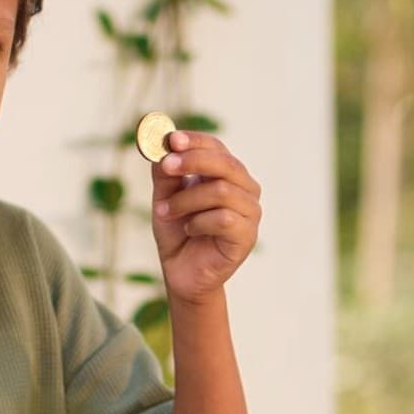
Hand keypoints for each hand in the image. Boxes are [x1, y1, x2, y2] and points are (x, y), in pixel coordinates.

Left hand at [149, 128, 260, 304]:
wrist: (181, 273)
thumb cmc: (177, 232)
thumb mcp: (165, 198)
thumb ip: (165, 174)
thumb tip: (163, 148)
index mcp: (226, 174)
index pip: (216, 148)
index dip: (195, 141)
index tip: (172, 139)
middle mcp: (244, 189)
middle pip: (226, 164)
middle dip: (192, 161)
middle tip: (167, 166)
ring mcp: (250, 212)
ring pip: (222, 191)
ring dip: (187, 199)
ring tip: (166, 212)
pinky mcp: (248, 236)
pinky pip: (224, 218)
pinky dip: (199, 222)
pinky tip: (189, 229)